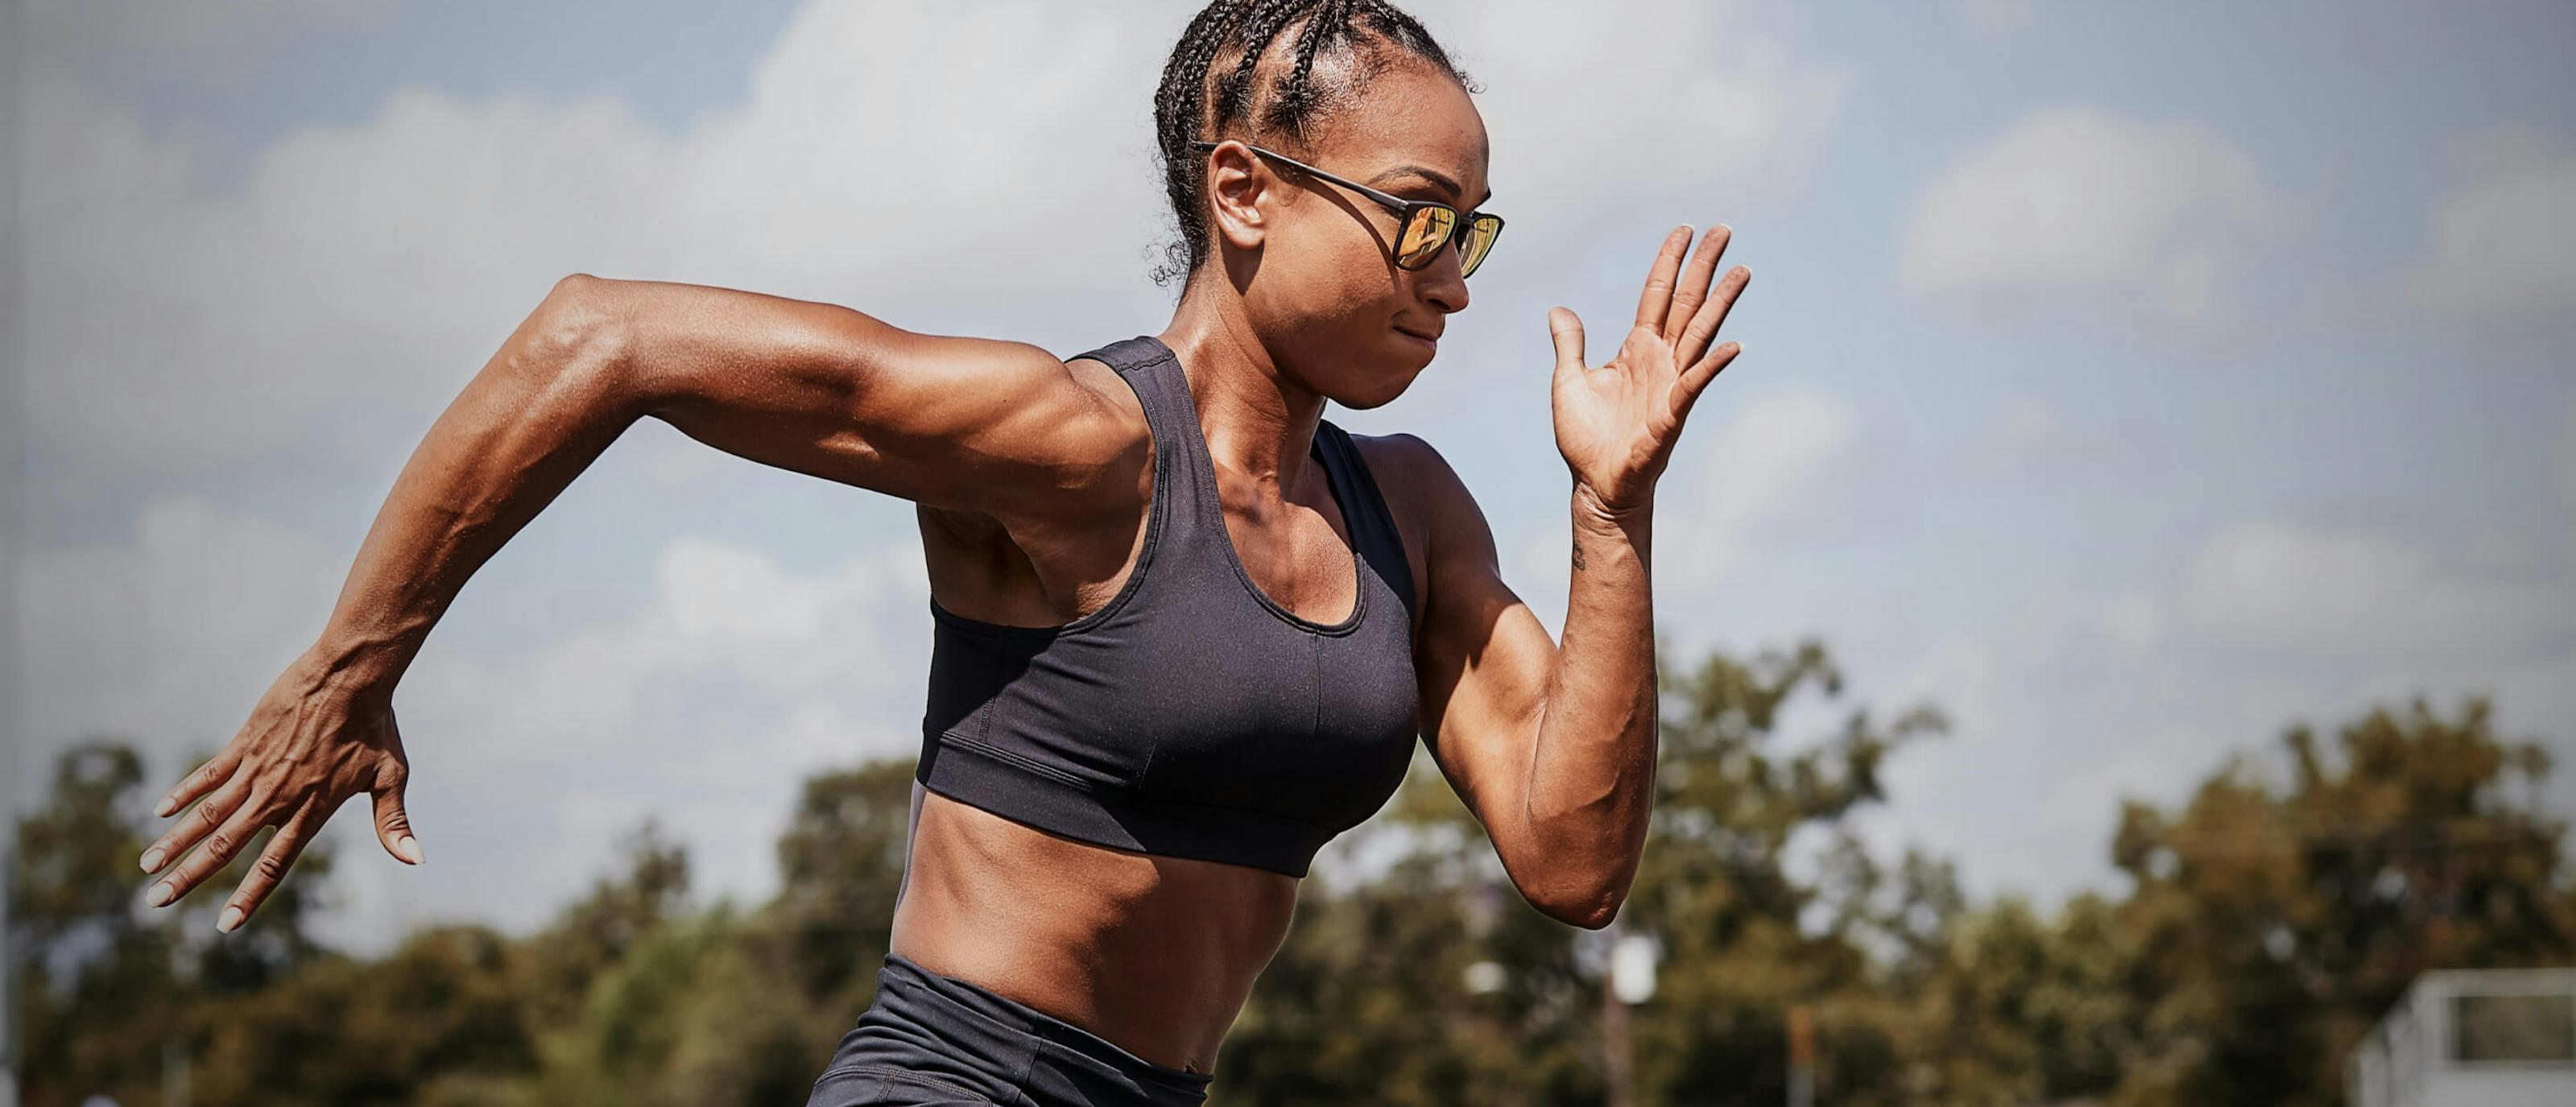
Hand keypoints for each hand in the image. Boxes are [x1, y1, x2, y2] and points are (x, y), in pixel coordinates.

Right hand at [138, 644, 421, 931]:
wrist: (351, 675)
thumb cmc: (376, 727)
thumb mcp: (391, 777)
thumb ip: (393, 824)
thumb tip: (416, 861)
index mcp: (311, 811)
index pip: (274, 866)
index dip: (249, 897)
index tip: (225, 925)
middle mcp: (277, 797)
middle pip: (225, 847)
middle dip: (189, 877)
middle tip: (156, 902)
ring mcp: (257, 770)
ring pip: (208, 814)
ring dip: (175, 842)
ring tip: (147, 866)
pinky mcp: (245, 744)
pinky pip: (208, 774)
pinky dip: (184, 793)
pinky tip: (161, 812)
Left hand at [1548, 222, 1749, 514]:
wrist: (1595, 483)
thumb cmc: (1586, 438)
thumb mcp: (1568, 381)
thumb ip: (1569, 344)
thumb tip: (1559, 309)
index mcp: (1637, 348)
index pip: (1657, 293)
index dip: (1669, 261)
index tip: (1685, 230)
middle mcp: (1660, 359)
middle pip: (1687, 302)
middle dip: (1704, 265)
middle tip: (1724, 229)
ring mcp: (1671, 384)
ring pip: (1700, 333)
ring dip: (1721, 302)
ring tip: (1742, 271)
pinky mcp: (1673, 413)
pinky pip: (1695, 384)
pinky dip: (1712, 366)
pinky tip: (1733, 346)